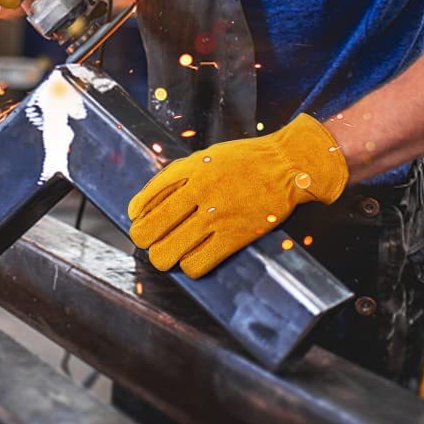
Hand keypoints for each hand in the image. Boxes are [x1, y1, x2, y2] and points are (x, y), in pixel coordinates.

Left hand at [127, 113, 347, 277]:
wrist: (286, 165)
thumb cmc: (245, 160)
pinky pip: (197, 264)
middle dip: (145, 240)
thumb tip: (149, 201)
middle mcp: (198, 192)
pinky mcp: (233, 236)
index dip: (137, 217)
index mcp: (189, 170)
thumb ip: (179, 175)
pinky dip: (190, 266)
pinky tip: (194, 259)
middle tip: (153, 242)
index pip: (144, 201)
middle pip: (150, 230)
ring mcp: (215, 216)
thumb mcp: (206, 156)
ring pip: (168, 253)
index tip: (139, 221)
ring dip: (165, 258)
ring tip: (171, 255)